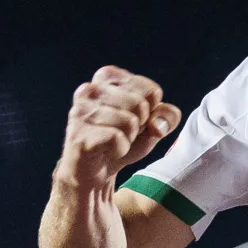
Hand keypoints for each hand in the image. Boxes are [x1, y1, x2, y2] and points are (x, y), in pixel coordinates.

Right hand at [55, 66, 181, 189]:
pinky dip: (120, 149)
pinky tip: (106, 150)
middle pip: (141, 105)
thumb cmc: (124, 138)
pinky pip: (117, 139)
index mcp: (108, 76)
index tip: (134, 117)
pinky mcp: (78, 134)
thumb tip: (157, 125)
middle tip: (122, 132)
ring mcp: (81, 111)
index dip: (151, 111)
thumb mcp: (154, 123)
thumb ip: (168, 116)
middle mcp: (91, 89)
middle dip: (140, 124)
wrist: (96, 170)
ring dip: (129, 138)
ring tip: (112, 140)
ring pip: (130, 122)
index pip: (152, 91)